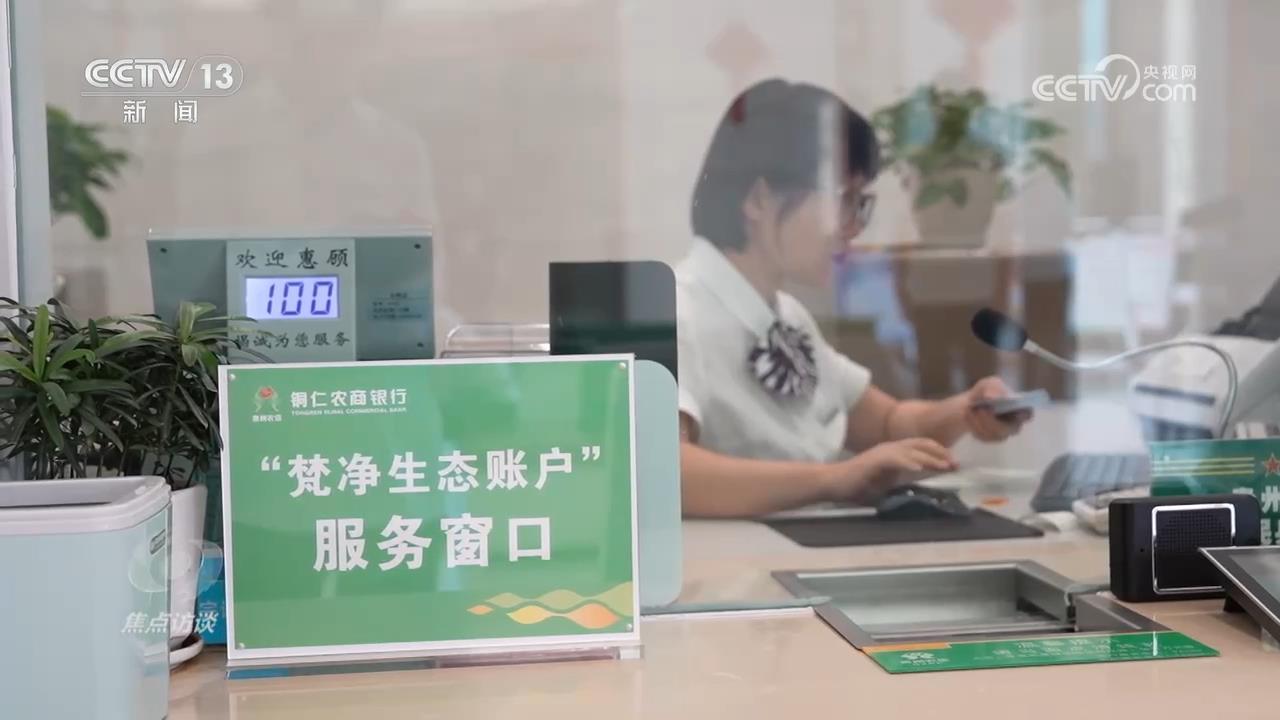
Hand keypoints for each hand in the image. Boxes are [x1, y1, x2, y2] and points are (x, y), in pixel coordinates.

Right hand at [822, 437, 955, 503]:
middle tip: (956, 464)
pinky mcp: (874, 460)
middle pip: (921, 444)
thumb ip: (902, 482)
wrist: (833, 483)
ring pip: (911, 450)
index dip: (939, 453)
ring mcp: (882, 452)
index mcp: (894, 452)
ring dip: (930, 457)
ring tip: (944, 465)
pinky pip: (895, 459)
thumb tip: (922, 488)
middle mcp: (890, 448)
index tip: (954, 464)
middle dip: (941, 453)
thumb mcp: (886, 484)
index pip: (921, 446)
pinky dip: (908, 462)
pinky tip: (919, 468)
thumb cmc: (857, 486)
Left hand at [964, 376, 1030, 441]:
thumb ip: (993, 387)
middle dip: (993, 421)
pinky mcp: (989, 438)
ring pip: (993, 434)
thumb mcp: (989, 384)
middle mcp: (1014, 424)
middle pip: (1008, 429)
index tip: (1012, 411)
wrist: (970, 403)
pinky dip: (973, 425)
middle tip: (981, 410)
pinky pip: (983, 437)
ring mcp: (1002, 434)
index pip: (1028, 414)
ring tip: (969, 409)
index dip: (1023, 415)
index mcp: (1020, 409)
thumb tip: (992, 397)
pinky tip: (968, 415)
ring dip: (979, 422)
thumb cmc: (986, 392)